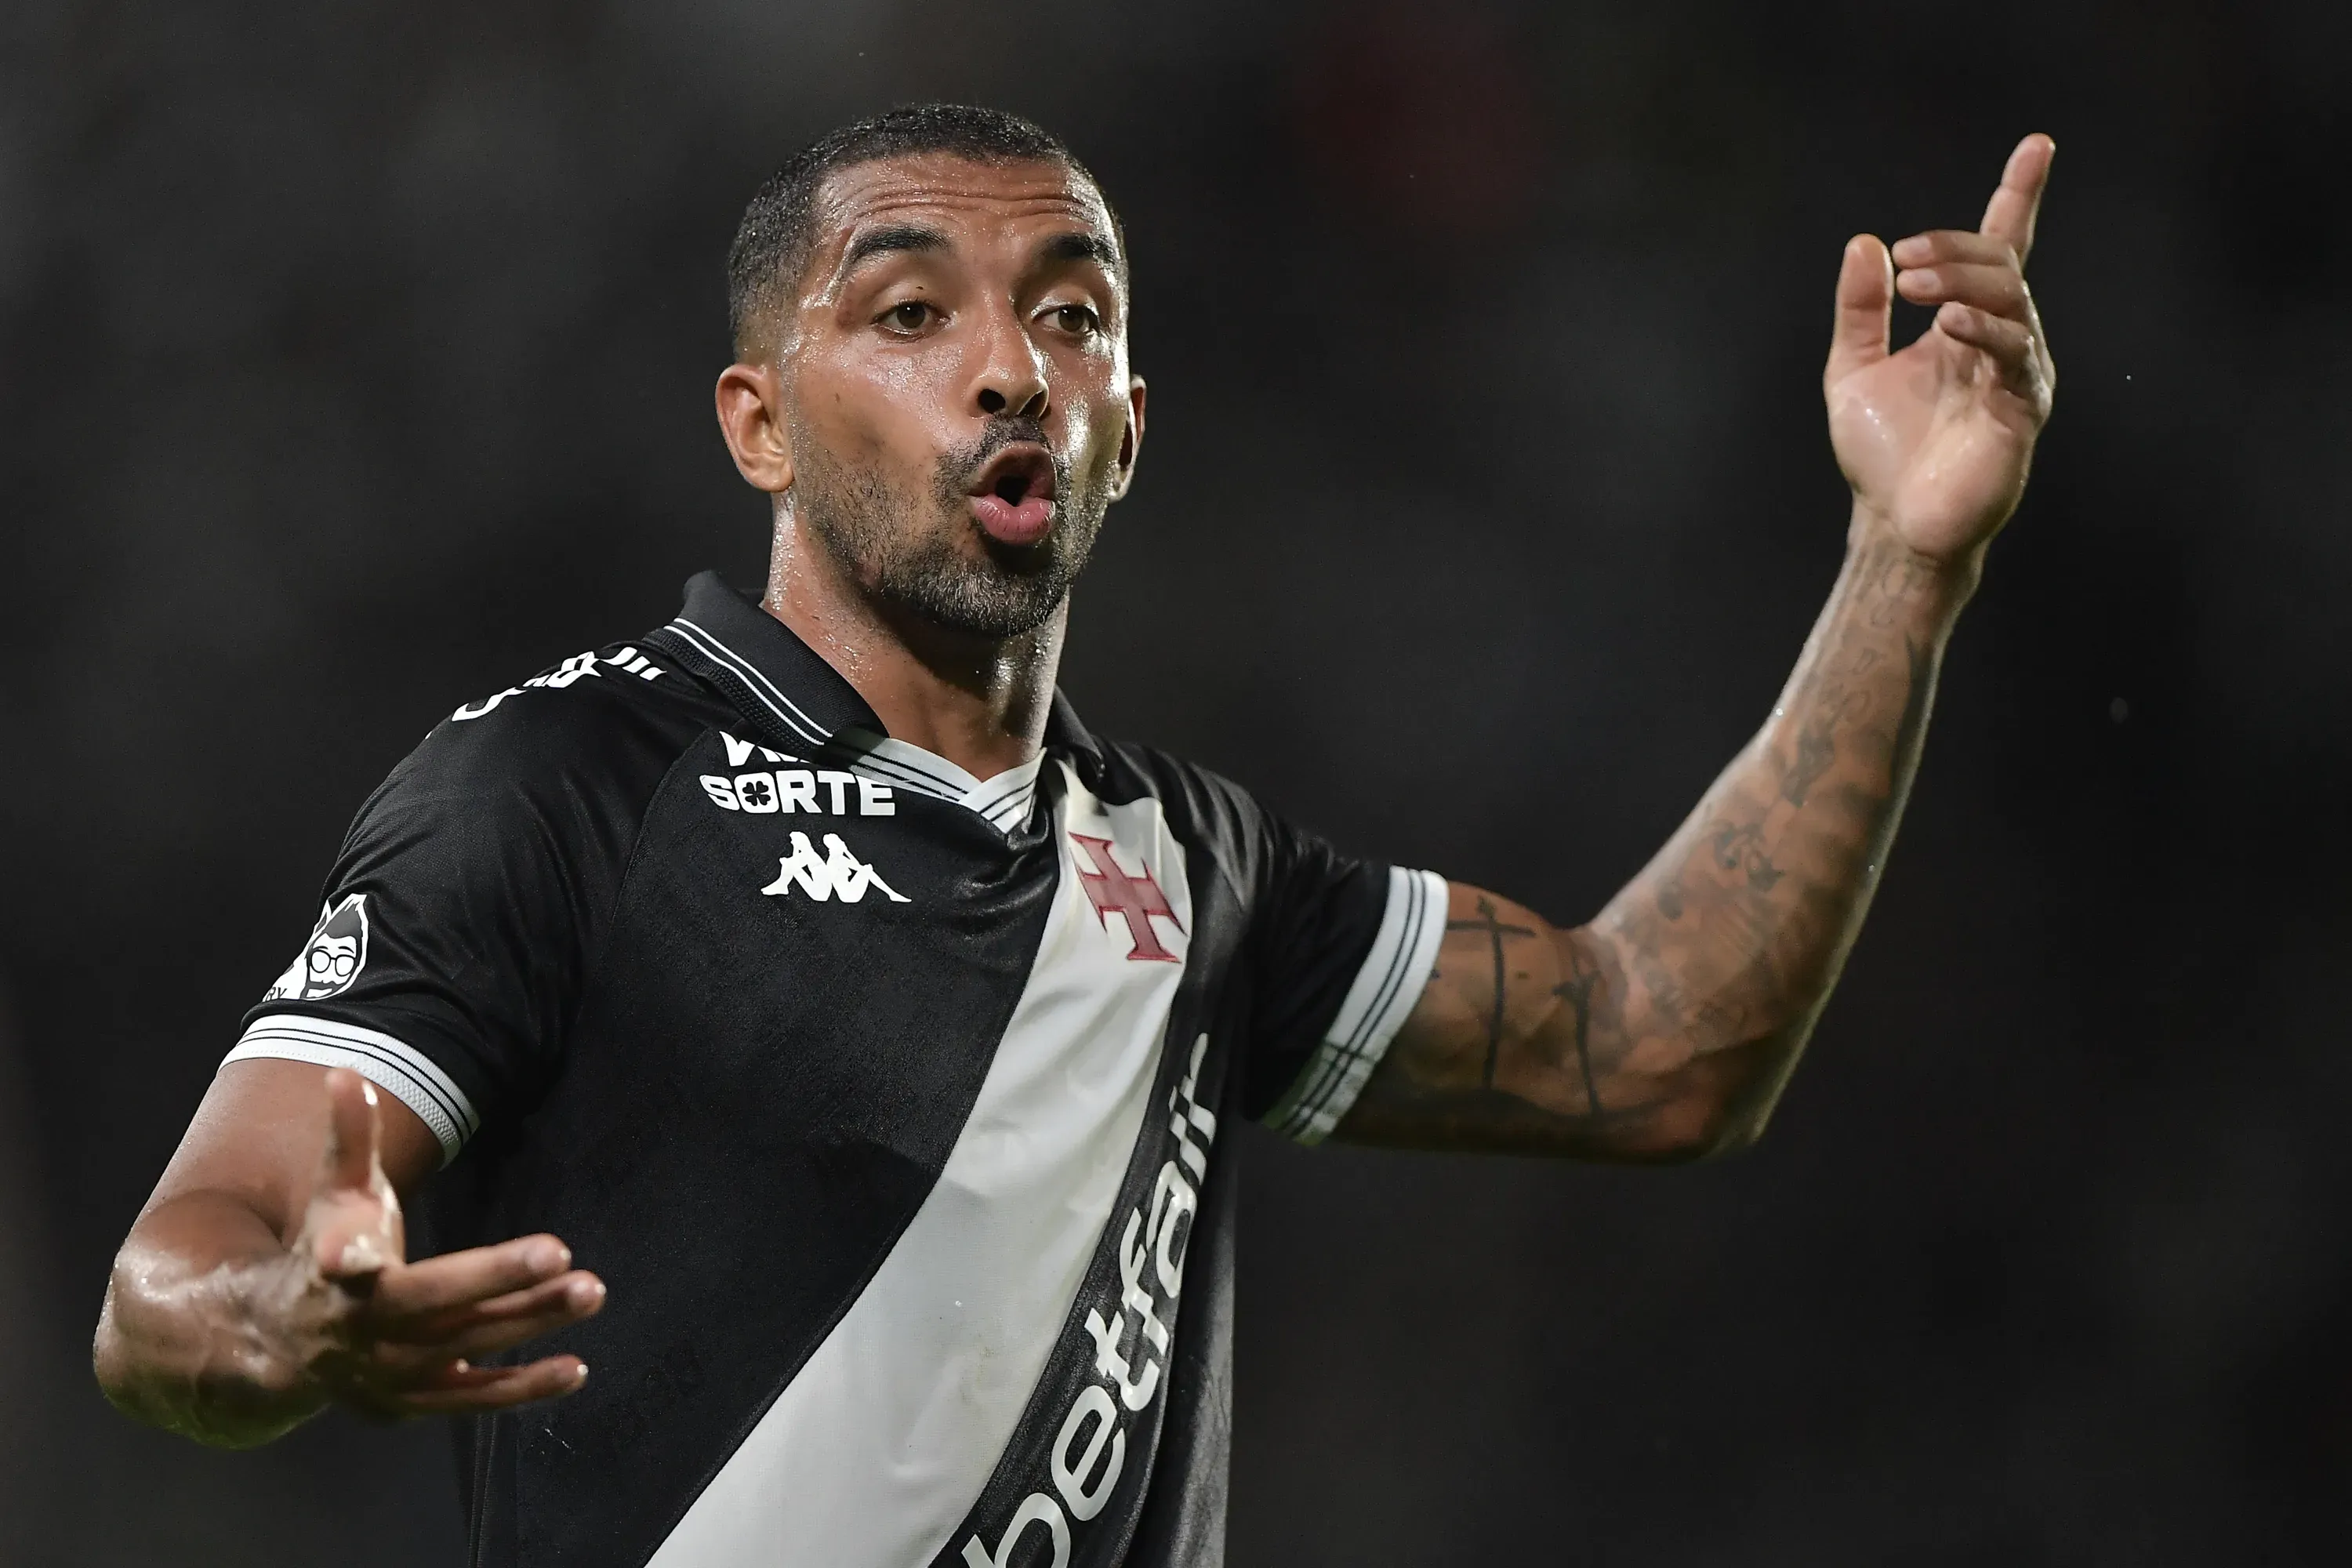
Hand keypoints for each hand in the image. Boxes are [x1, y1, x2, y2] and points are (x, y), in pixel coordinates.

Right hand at [286, 1069, 604, 1418]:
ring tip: (590, 1293)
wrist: (279, 1344)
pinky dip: (525, 1387)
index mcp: (339, 1281)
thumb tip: (346, 1071)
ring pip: (469, 1350)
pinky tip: (577, 1368)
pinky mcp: (416, 1403)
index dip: (377, 1255)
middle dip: (500, 1283)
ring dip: (531, 1325)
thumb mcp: (331, 1197)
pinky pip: (476, 1399)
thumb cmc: (318, 1251)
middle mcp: (366, 1335)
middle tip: (564, 1256)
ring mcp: (392, 1377)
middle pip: (439, 1307)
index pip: (366, 1263)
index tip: (390, 1249)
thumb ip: (346, 1138)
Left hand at [1825, 134, 2057, 565]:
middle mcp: (1998, 339)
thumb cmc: (1881, 453)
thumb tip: (1863, 243)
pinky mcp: (2022, 409)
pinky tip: (1949, 323)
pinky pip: (2015, 355)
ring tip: (1914, 283)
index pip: (2000, 248)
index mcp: (1964, 323)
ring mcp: (2017, 372)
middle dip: (1956, 248)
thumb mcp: (1852, 368)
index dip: (2019, 196)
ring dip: (1962, 281)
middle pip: (2000, 264)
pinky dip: (1984, 329)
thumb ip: (1859, 309)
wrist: (1894, 521)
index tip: (2037, 145)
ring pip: (2012, 299)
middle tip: (1905, 258)